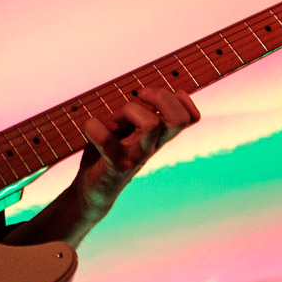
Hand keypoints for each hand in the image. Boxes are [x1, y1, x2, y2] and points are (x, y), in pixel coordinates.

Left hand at [76, 87, 199, 212]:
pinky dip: (96, 128)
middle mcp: (154, 146)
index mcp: (159, 136)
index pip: (190, 117)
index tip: (152, 96)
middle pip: (179, 119)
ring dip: (130, 110)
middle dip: (161, 97)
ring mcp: (137, 157)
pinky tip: (90, 126)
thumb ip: (135, 112)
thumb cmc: (108, 152)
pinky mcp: (116, 165)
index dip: (178, 99)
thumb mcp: (126, 129)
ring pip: (152, 125)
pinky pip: (110, 143)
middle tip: (139, 97)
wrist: (93, 190)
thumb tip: (133, 91)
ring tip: (115, 119)